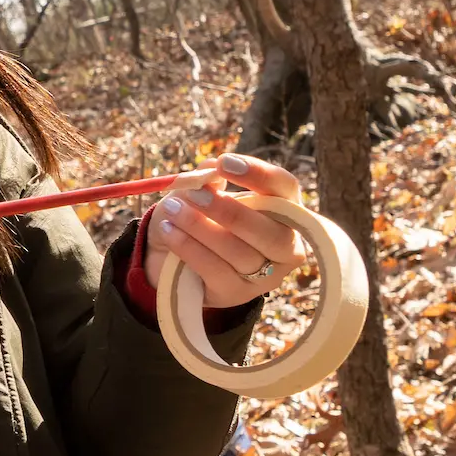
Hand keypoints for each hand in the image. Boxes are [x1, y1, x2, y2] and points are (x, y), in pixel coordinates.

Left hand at [148, 154, 302, 307]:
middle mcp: (286, 245)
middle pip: (271, 231)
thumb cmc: (197, 217)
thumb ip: (208, 179)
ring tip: (172, 210)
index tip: (224, 162)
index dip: (259, 174)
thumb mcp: (198, 192)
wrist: (169, 256)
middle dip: (230, 211)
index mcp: (285, 210)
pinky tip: (169, 231)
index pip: (285, 188)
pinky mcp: (237, 293)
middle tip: (194, 194)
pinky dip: (189, 248)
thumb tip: (210, 169)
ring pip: (241, 253)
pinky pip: (216, 271)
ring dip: (202, 228)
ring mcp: (266, 275)